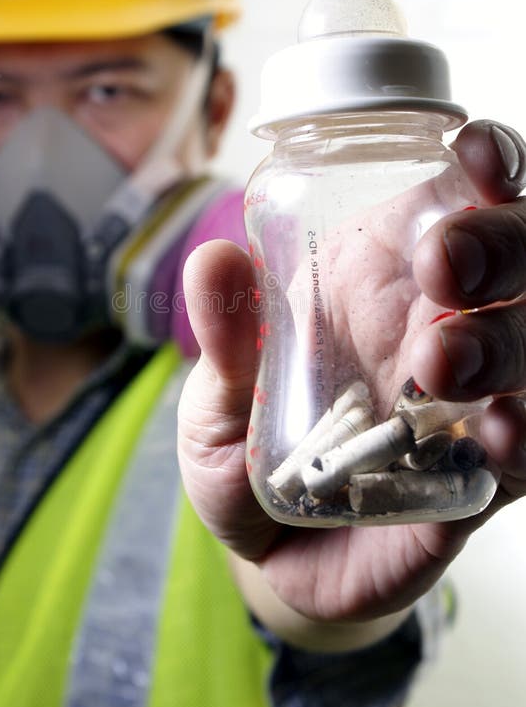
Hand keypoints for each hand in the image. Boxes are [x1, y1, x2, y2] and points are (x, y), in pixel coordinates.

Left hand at [177, 119, 525, 643]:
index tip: (471, 153)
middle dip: (500, 245)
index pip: (455, 202)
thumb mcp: (220, 401)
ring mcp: (473, 396)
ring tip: (441, 362)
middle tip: (445, 267)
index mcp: (381, 278)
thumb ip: (227, 339)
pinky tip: (490, 432)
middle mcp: (441, 323)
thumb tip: (211, 260)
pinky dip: (521, 430)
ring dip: (509, 338)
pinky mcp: (486, 475)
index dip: (485, 167)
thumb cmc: (246, 456)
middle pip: (515, 257)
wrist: (272, 553)